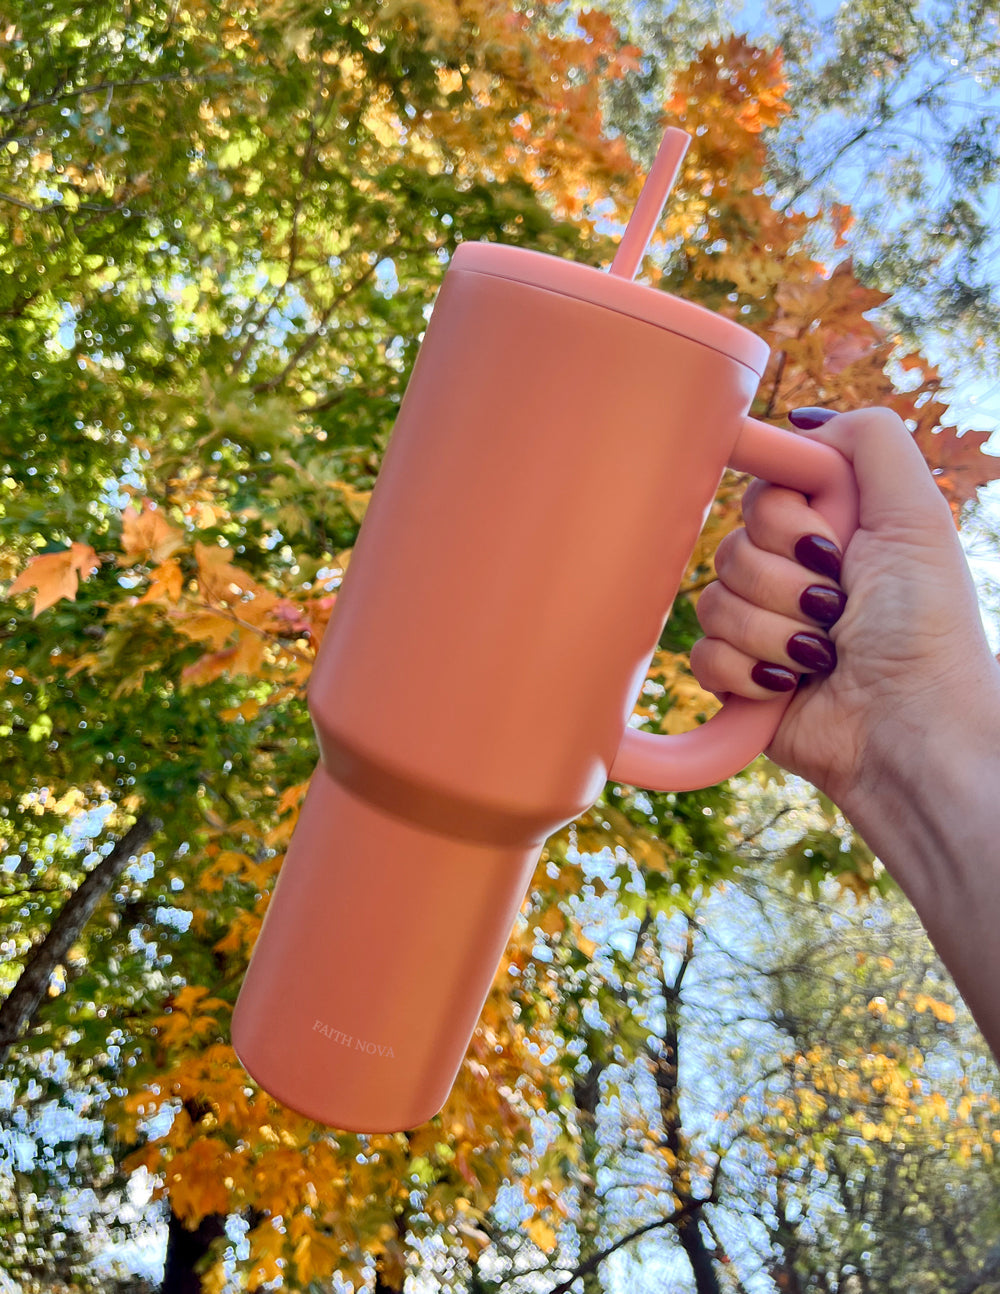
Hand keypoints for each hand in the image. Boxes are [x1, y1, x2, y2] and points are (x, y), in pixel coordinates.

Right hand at [690, 407, 999, 807]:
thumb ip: (871, 442)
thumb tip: (802, 422)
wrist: (909, 733)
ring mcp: (762, 627)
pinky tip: (788, 688)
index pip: (763, 491)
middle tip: (835, 606)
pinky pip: (701, 654)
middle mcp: (793, 573)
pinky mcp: (738, 678)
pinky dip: (746, 672)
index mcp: (830, 532)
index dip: (782, 516)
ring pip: (712, 599)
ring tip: (822, 658)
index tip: (820, 541)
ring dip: (773, 632)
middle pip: (732, 543)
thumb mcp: (917, 517)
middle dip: (784, 580)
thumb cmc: (925, 631)